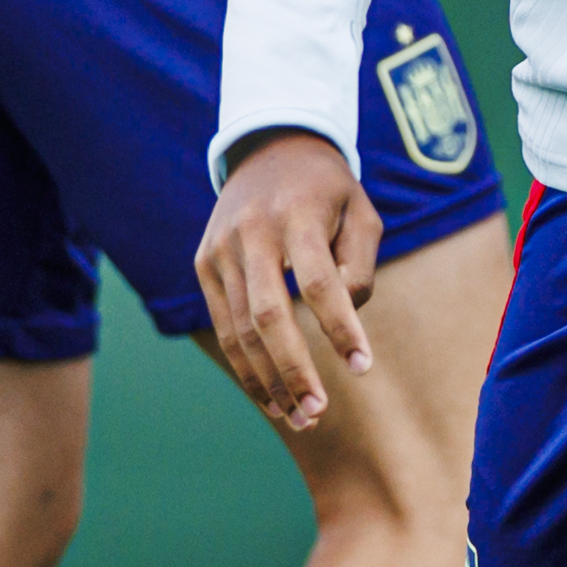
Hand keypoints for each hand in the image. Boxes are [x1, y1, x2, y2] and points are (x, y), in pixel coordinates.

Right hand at [191, 131, 383, 431]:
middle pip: (268, 315)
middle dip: (294, 369)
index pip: (319, 282)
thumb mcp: (360, 211)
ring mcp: (220, 250)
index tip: (362, 367)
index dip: (341, 327)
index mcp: (296, 214)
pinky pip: (223, 325)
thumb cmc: (328, 191)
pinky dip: (245, 366)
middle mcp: (251, 232)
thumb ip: (360, 264)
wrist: (269, 149)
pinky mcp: (204, 264)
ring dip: (268, 380)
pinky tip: (270, 396)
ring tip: (300, 417)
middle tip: (319, 411)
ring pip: (240, 329)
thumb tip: (346, 314)